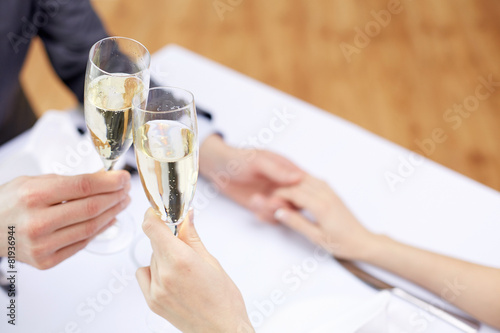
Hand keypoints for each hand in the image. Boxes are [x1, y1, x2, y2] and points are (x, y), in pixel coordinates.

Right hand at [0, 171, 130, 268]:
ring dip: (113, 213)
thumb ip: (71, 181)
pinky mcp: (46, 261)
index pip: (84, 186)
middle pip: (92, 208)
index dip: (110, 182)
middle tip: (127, 189)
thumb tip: (106, 178)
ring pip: (91, 228)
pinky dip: (100, 230)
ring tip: (122, 202)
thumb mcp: (35, 181)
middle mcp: (38, 222)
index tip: (124, 177)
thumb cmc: (12, 202)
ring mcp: (42, 245)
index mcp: (34, 196)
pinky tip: (109, 219)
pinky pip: (83, 243)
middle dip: (116, 197)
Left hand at [136, 209, 253, 332]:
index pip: (152, 227)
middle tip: (185, 246)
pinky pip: (144, 275)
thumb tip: (186, 216)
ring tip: (184, 270)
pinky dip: (154, 271)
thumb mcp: (211, 261)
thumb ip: (192, 237)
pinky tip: (171, 278)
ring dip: (163, 256)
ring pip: (152, 258)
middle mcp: (164, 274)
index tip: (157, 212)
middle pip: (155, 243)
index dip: (153, 215)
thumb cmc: (224, 300)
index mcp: (180, 260)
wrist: (222, 330)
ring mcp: (156, 290)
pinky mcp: (152, 301)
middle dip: (168, 239)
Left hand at [200, 134, 303, 221]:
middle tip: (270, 201)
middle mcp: (285, 185)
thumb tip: (300, 177)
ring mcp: (276, 196)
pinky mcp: (265, 206)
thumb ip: (278, 170)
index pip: (306, 185)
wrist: (218, 168)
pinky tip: (255, 211)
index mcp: (289, 170)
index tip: (288, 195)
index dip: (302, 194)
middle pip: (298, 202)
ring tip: (256, 201)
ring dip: (272, 211)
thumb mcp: (258, 161)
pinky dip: (266, 217)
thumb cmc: (239, 158)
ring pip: (285, 212)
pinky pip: (273, 217)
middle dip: (285, 205)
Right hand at [273, 174, 375, 259]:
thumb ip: (296, 223)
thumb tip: (279, 212)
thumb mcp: (316, 237)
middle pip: (298, 183)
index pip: (293, 192)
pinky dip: (303, 182)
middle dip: (284, 188)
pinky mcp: (333, 193)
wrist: (362, 241)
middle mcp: (326, 195)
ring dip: (293, 183)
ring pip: (307, 178)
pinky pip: (315, 180)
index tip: (269, 201)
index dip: (279, 195)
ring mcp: (331, 192)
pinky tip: (298, 189)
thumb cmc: (341, 243)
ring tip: (283, 194)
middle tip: (273, 198)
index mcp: (321, 206)